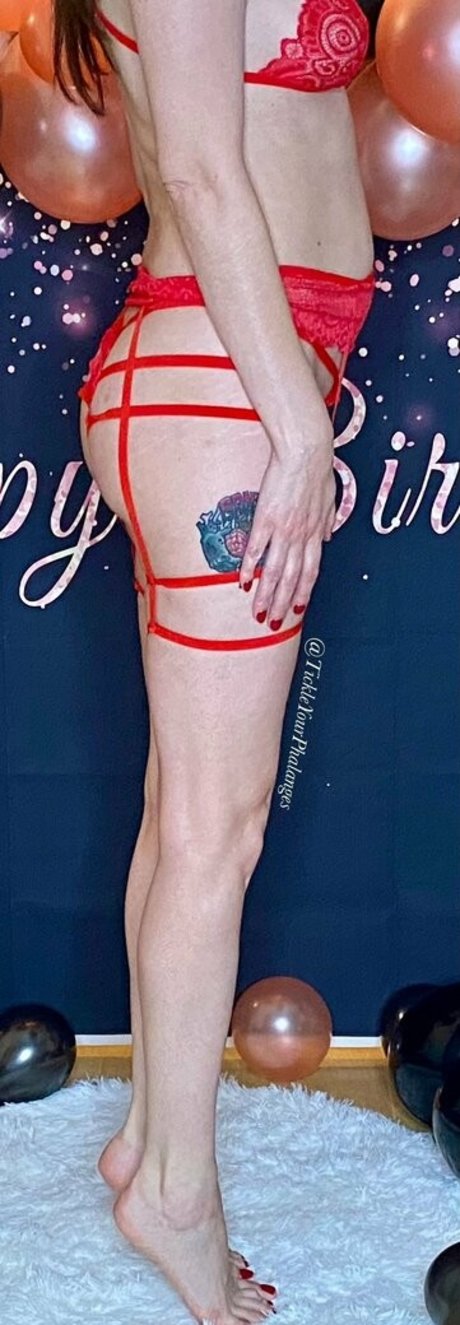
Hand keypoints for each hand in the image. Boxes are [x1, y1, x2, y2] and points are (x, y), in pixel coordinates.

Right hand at [239, 406, 335, 626]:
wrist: (307, 450)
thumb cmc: (317, 469)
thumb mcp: (329, 498)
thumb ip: (327, 521)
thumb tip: (328, 537)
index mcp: (315, 532)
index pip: (310, 572)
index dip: (303, 593)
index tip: (296, 610)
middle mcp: (301, 536)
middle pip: (292, 578)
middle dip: (282, 604)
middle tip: (272, 623)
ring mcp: (283, 529)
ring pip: (275, 571)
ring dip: (266, 595)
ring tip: (257, 613)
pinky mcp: (266, 518)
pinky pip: (256, 549)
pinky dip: (249, 568)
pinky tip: (242, 583)